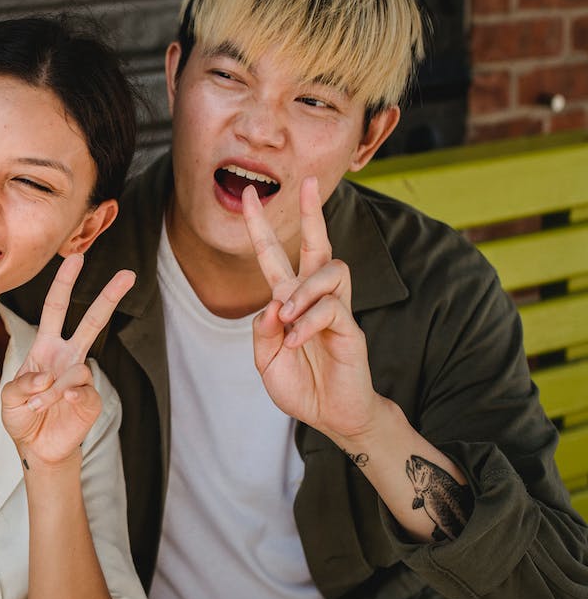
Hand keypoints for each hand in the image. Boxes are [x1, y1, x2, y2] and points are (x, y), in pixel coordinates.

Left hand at [1, 254, 134, 467]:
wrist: (37, 447)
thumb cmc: (22, 416)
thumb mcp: (9, 398)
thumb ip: (22, 384)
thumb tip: (47, 377)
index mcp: (46, 346)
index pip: (56, 308)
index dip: (64, 283)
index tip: (76, 257)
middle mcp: (68, 356)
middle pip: (93, 321)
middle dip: (109, 297)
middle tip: (129, 274)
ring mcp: (82, 377)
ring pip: (79, 366)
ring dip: (52, 387)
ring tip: (38, 405)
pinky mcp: (92, 398)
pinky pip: (82, 390)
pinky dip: (64, 397)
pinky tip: (56, 405)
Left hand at [242, 180, 386, 440]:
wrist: (331, 416)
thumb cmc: (301, 384)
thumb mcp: (266, 359)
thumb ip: (262, 330)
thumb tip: (273, 304)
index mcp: (289, 301)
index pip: (274, 256)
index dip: (260, 227)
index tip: (247, 196)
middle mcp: (314, 299)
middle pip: (318, 245)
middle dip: (313, 213)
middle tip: (308, 182)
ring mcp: (336, 312)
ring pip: (330, 272)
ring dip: (304, 290)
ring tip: (288, 316)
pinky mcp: (351, 330)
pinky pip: (332, 310)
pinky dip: (308, 323)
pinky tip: (296, 341)